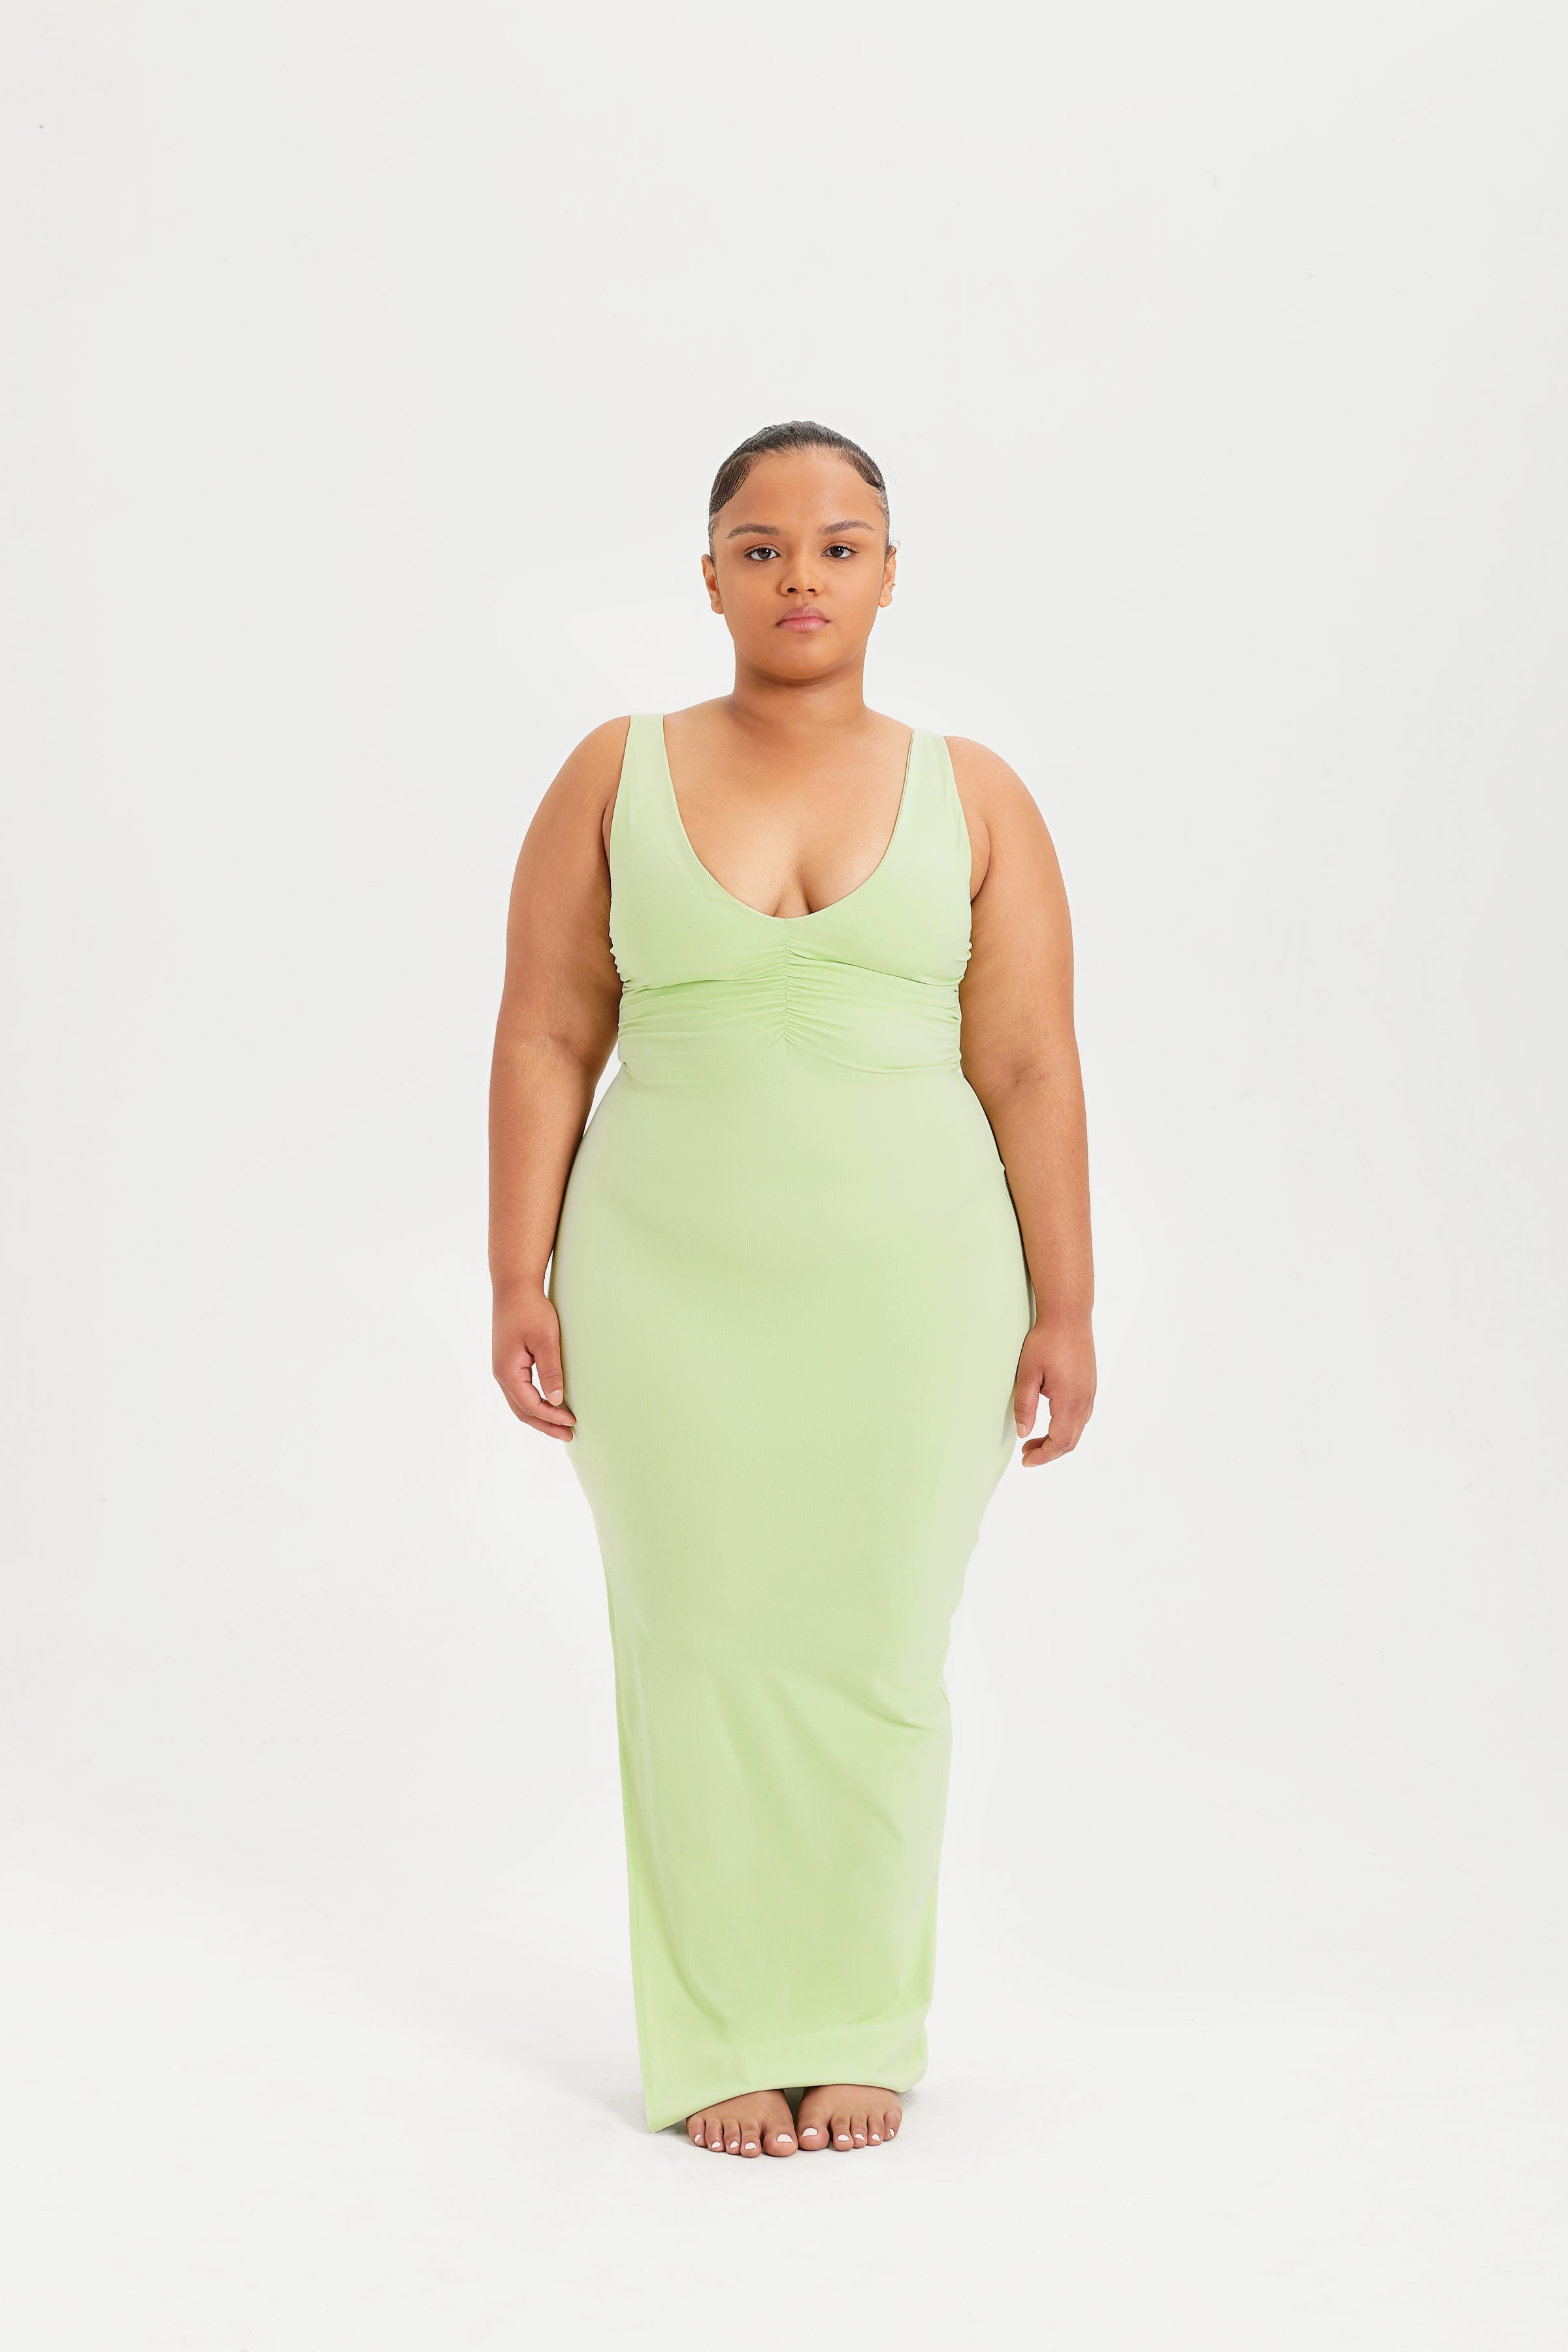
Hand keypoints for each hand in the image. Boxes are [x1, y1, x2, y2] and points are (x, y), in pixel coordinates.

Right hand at [493, 1289, 576, 1442]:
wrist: (514, 1287)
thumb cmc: (530, 1310)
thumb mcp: (545, 1340)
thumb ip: (550, 1371)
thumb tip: (557, 1400)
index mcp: (508, 1371)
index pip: (531, 1405)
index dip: (552, 1417)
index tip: (572, 1422)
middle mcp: (501, 1374)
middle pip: (522, 1411)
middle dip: (546, 1425)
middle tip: (569, 1435)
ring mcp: (503, 1369)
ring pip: (520, 1403)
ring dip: (540, 1416)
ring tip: (561, 1427)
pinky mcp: (509, 1363)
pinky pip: (520, 1392)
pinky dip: (534, 1403)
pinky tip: (549, 1404)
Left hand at [1012, 1317, 1094, 1467]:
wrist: (1069, 1316)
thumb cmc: (1047, 1341)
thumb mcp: (1027, 1374)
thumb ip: (1025, 1406)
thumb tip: (1023, 1432)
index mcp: (1070, 1401)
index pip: (1060, 1442)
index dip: (1043, 1456)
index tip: (1026, 1461)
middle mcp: (1085, 1401)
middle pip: (1070, 1441)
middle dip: (1048, 1452)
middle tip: (1026, 1453)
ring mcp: (1090, 1393)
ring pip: (1077, 1429)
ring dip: (1057, 1440)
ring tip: (1034, 1440)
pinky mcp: (1089, 1385)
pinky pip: (1081, 1416)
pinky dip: (1066, 1427)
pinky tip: (1051, 1421)